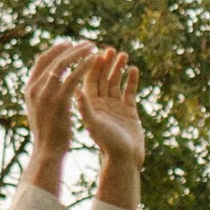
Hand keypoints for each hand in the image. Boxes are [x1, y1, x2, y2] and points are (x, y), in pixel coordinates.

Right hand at [23, 38, 90, 174]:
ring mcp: (46, 94)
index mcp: (29, 89)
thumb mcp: (39, 109)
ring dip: (79, 53)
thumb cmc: (47, 132)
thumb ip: (42, 93)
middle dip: (71, 48)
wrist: (47, 151)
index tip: (69, 44)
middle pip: (53, 59)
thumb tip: (49, 79)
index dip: (56, 50)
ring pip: (63, 65)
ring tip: (94, 47)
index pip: (42, 61)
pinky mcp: (59, 101)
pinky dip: (84, 66)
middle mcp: (35, 88)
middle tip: (86, 43)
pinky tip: (95, 60)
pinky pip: (73, 77)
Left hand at [75, 47, 144, 194]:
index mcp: (90, 105)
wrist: (125, 160)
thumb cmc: (107, 144)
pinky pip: (129, 91)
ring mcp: (115, 106)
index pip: (88, 80)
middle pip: (102, 78)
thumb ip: (85, 107)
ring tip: (123, 54)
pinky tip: (134, 69)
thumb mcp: (94, 124)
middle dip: (105, 63)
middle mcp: (101, 104)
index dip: (91, 65)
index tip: (95, 51)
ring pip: (116, 82)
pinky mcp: (129, 111)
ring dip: (118, 68)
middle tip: (110, 49)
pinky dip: (132, 80)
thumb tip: (75, 90)